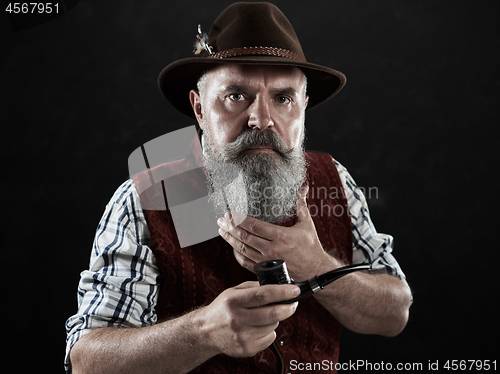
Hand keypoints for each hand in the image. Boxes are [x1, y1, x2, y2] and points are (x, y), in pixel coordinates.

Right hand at [201, 281, 299, 356]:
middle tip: (293, 303)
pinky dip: (269, 331)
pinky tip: (259, 327)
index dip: (282, 292)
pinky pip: (269, 338)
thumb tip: (278, 286)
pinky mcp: (246, 348)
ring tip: (265, 315)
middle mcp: (236, 319)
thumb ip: (254, 287)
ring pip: (273, 326)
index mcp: (233, 300)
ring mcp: (241, 336)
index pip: (263, 295)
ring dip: (276, 319)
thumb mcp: (233, 292)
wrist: (206, 331)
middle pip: (272, 314)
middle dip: (288, 307)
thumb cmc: (223, 308)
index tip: (295, 290)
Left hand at [217, 185, 333, 279]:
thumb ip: (301, 205)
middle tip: (221, 220)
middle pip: (245, 237)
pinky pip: (246, 262)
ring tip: (222, 231)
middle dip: (230, 227)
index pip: (254, 226)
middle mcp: (272, 250)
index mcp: (281, 236)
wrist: (316, 272)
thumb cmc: (311, 247)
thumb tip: (303, 187)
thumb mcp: (307, 224)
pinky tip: (232, 247)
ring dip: (230, 239)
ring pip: (243, 250)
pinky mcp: (266, 271)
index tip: (230, 213)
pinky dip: (237, 254)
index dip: (239, 219)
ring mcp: (267, 261)